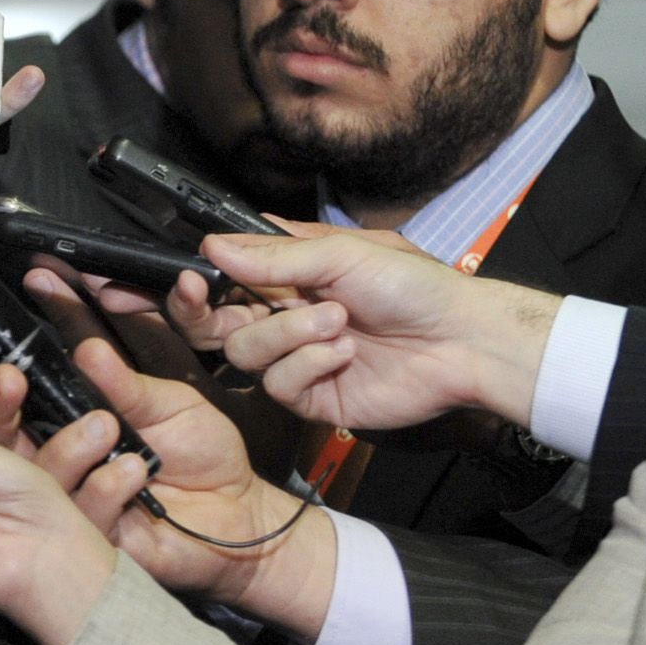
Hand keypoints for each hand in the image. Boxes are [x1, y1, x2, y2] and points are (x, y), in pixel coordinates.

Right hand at [23, 340, 339, 644]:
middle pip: (1, 440)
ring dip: (66, 449)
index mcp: (70, 425)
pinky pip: (81, 514)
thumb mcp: (167, 404)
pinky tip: (136, 474)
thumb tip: (86, 350)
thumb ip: (124, 385)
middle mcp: (62, 463)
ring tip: (107, 429)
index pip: (15, 401)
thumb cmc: (204, 453)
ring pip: (38, 479)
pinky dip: (106, 489)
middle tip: (9, 383)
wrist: (241, 509)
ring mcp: (73, 503)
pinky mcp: (96, 539)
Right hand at [188, 227, 563, 431]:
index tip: (184, 277)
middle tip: (199, 295)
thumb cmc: (414, 287)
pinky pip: (278, 384)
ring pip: (243, 352)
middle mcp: (284, 316)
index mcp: (288, 274)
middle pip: (212, 323)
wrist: (461, 342)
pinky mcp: (311, 397)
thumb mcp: (342, 254)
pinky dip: (309, 363)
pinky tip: (344, 352)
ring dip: (286, 332)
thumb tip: (212, 247)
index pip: (221, 277)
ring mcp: (295, 358)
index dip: (192, 281)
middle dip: (199, 312)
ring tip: (336, 320)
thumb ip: (272, 256)